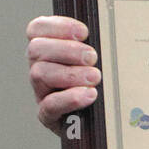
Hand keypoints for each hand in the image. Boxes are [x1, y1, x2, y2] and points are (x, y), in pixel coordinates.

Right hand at [26, 16, 100, 136]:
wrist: (105, 121)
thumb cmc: (104, 82)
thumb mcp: (100, 59)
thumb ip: (98, 44)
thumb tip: (112, 29)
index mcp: (48, 49)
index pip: (37, 29)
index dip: (58, 26)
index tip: (84, 32)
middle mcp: (39, 68)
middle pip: (36, 49)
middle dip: (67, 50)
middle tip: (92, 57)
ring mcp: (41, 92)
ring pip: (40, 74)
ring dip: (70, 73)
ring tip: (95, 77)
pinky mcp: (48, 116)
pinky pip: (49, 106)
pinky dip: (69, 98)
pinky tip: (90, 95)